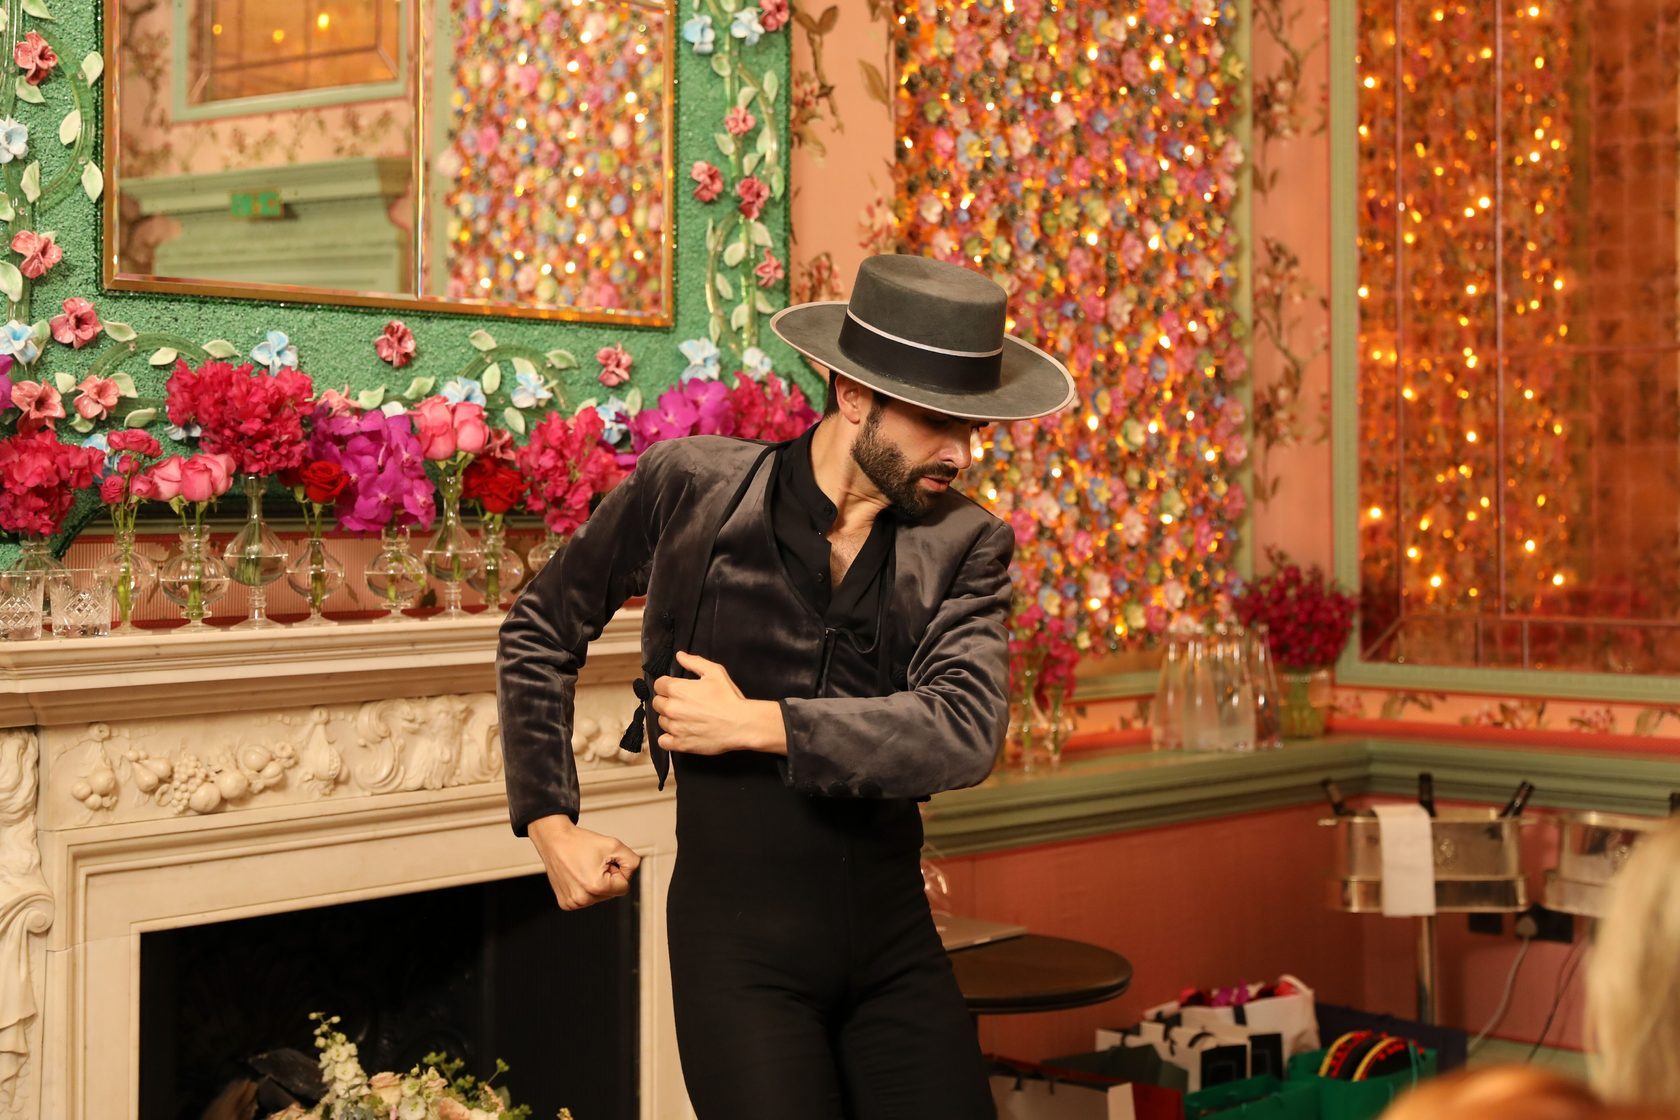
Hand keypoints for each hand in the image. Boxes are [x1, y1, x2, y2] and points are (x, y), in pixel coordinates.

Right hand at [528, 814, 639, 910]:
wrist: (555, 840)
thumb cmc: (581, 842)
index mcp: (596, 887)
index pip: (624, 887)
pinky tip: (577, 875)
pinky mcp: (565, 903)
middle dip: (608, 878)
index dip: (618, 871)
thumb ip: (632, 861)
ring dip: (597, 884)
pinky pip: (586, 899)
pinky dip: (585, 888)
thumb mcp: (615, 845)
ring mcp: (573, 903)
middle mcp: (583, 899)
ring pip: (599, 897)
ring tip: (585, 868)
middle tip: (595, 864)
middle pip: (611, 894)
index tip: (607, 862)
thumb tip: (631, 874)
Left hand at [652, 650, 782, 755]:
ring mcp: (675, 727)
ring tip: (686, 718)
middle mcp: (672, 708)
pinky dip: (669, 738)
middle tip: (684, 704)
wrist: (741, 724)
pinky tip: (680, 733)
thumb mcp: (715, 672)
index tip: (677, 689)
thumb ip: (694, 662)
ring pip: (661, 721)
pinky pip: (663, 741)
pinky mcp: (680, 744)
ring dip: (670, 719)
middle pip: (657, 703)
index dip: (668, 685)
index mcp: (677, 689)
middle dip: (667, 701)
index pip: (658, 684)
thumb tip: (680, 656)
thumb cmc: (729, 698)